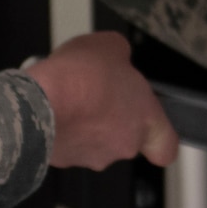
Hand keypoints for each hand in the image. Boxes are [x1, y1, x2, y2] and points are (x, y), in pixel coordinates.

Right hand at [24, 32, 178, 169]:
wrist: (40, 101)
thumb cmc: (81, 77)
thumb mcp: (111, 46)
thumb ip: (121, 55)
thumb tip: (117, 56)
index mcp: (145, 119)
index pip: (166, 147)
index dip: (160, 138)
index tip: (153, 128)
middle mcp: (123, 144)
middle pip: (126, 138)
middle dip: (113, 118)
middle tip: (100, 94)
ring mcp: (94, 156)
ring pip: (96, 142)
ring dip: (87, 124)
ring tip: (72, 96)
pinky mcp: (65, 160)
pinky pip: (69, 144)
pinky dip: (63, 128)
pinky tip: (55, 106)